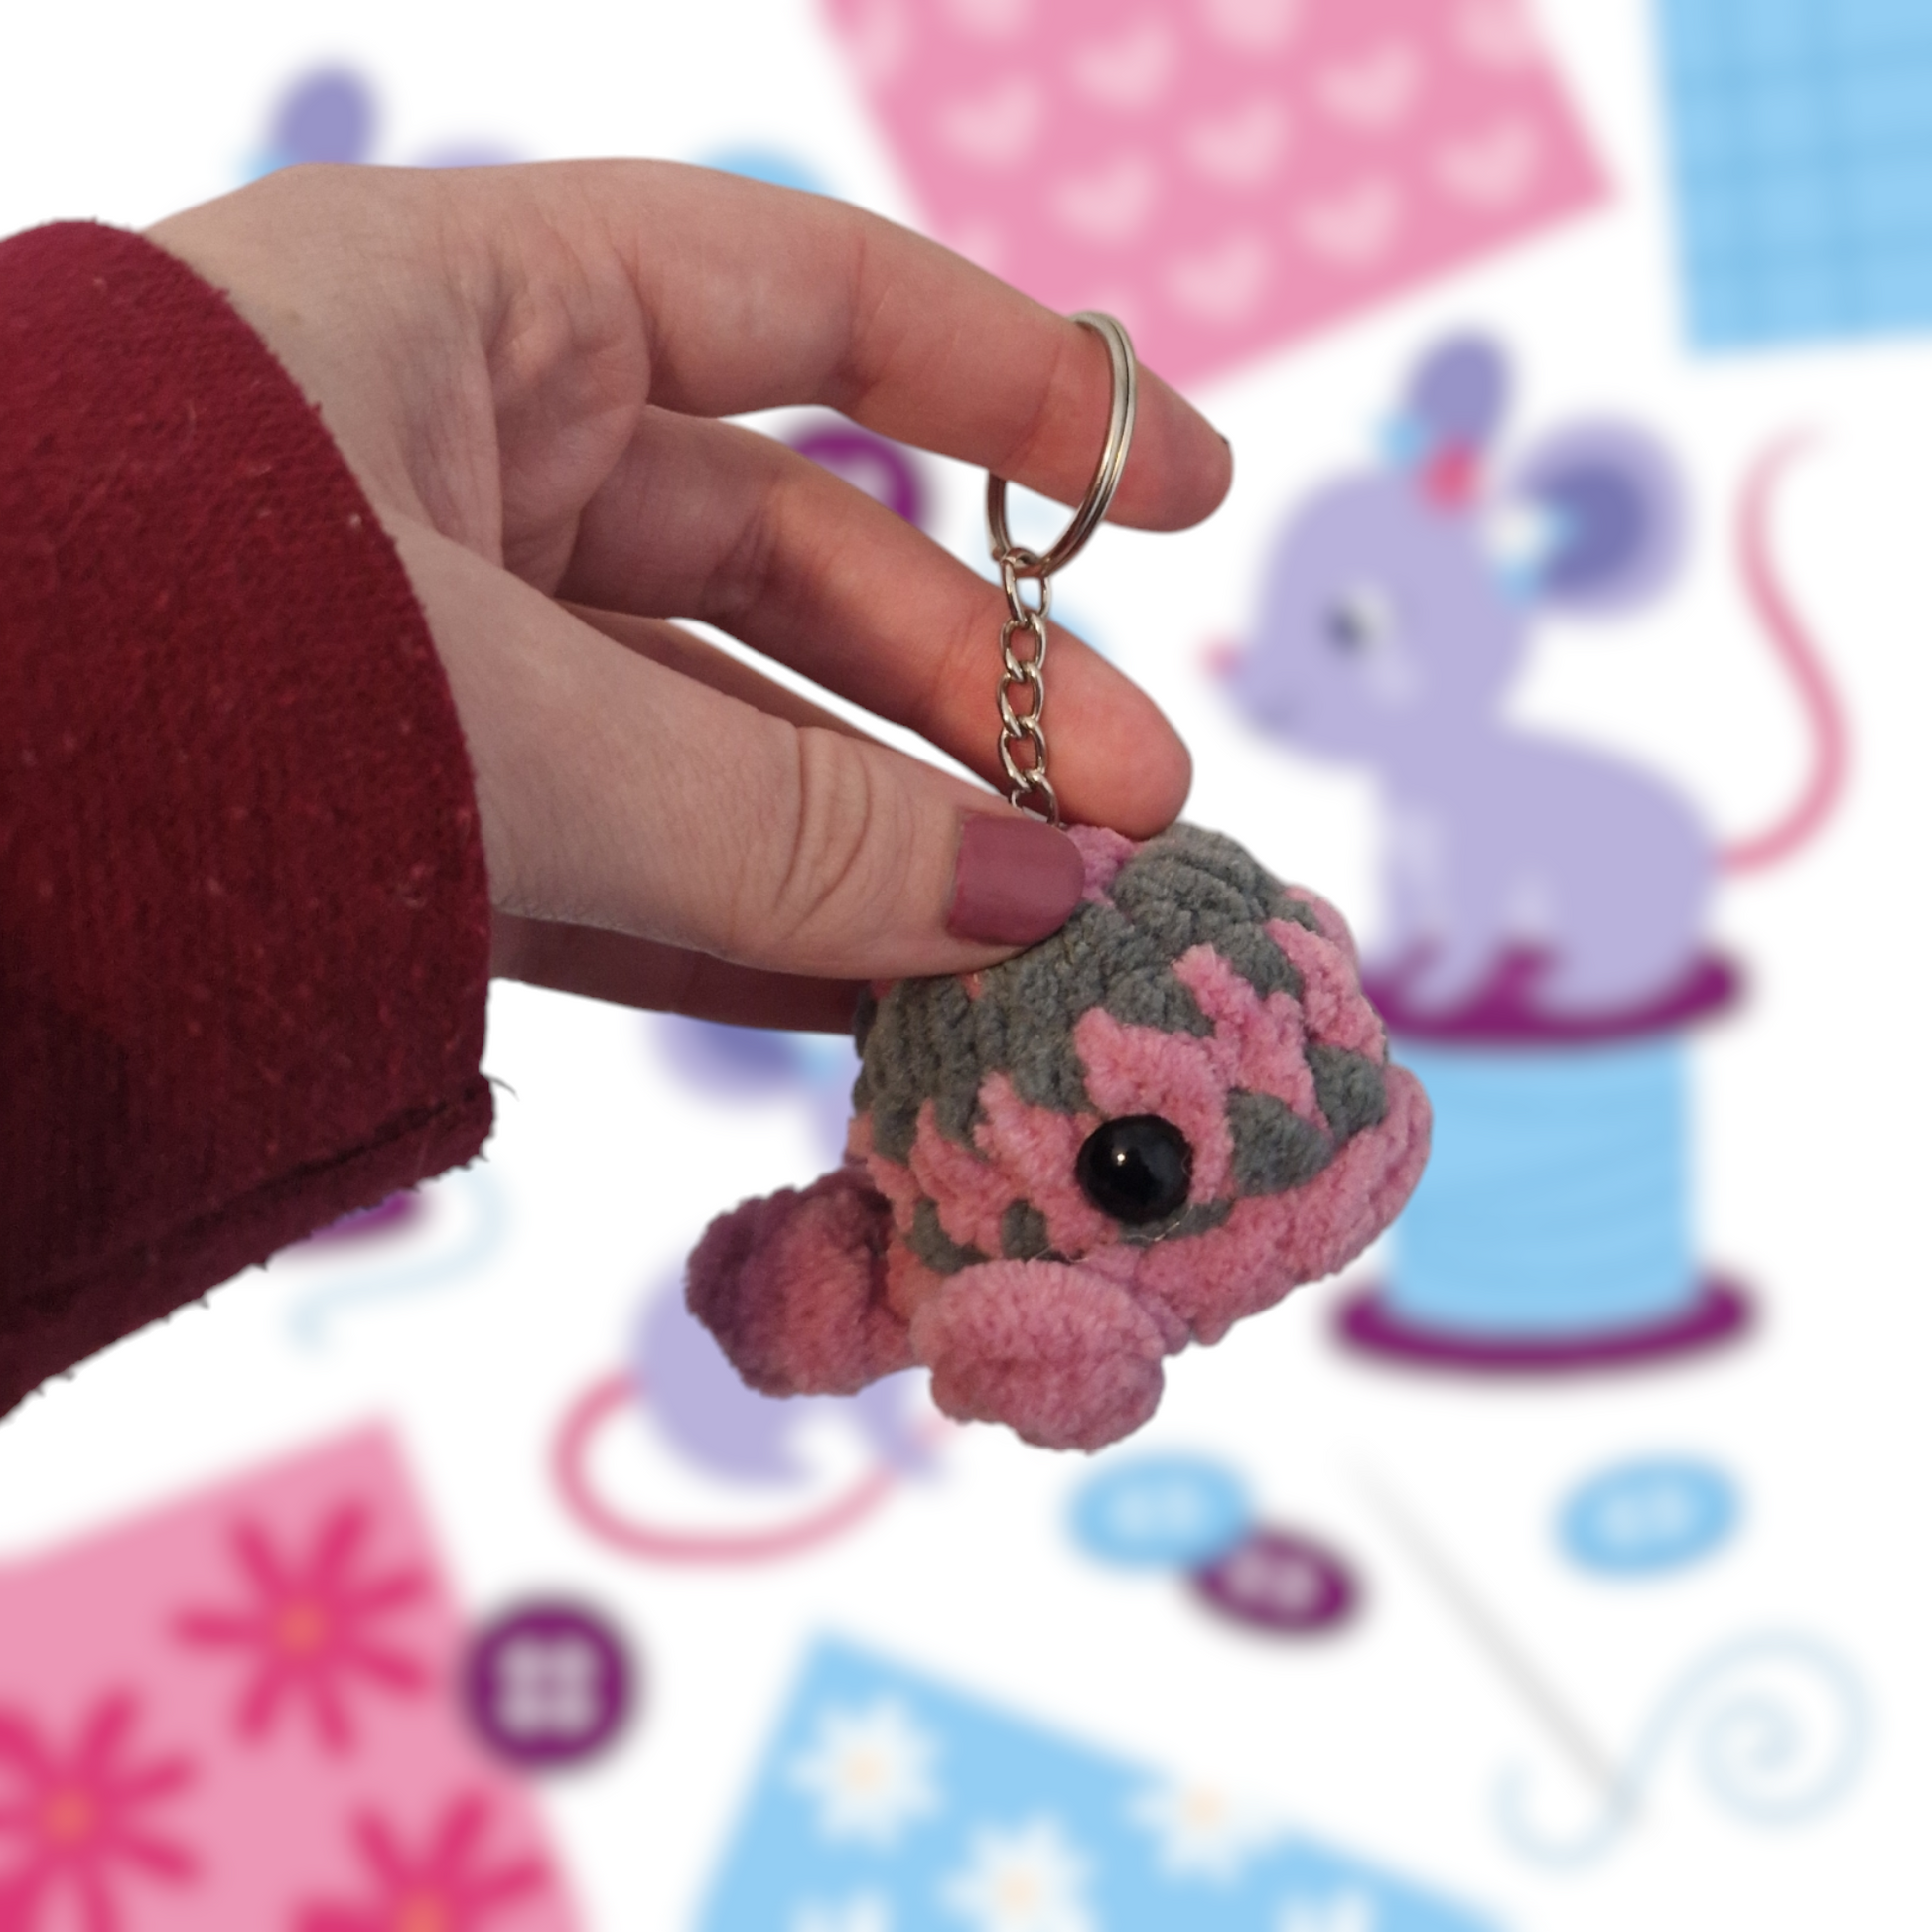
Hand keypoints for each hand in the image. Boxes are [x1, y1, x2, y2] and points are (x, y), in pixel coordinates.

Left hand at [148, 162, 1230, 1029]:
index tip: (1175, 496)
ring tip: (1033, 943)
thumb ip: (771, 822)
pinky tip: (879, 1007)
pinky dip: (752, 938)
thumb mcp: (479, 723)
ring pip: (718, 739)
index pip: (809, 307)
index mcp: (466, 318)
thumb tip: (1045, 905)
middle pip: (794, 564)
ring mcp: (437, 656)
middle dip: (973, 696)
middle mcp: (462, 466)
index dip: (1017, 390)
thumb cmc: (121, 677)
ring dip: (877, 845)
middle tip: (1130, 830)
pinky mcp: (405, 823)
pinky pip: (625, 867)